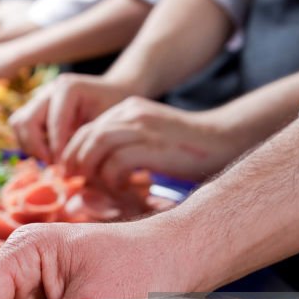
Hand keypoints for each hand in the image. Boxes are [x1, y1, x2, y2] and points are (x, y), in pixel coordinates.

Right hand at [9, 74, 134, 161]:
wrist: (116, 97)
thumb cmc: (117, 112)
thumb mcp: (109, 125)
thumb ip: (89, 141)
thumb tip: (66, 166)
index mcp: (68, 87)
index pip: (53, 123)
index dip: (57, 149)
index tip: (68, 167)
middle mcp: (49, 89)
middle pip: (25, 121)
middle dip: (39, 148)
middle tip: (57, 165)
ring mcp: (39, 98)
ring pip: (19, 124)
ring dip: (32, 147)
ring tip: (53, 160)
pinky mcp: (36, 109)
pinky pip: (22, 129)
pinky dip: (32, 145)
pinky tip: (52, 155)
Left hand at [60, 97, 232, 188]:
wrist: (224, 140)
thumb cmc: (187, 150)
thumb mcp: (149, 141)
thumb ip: (122, 149)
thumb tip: (93, 175)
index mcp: (127, 109)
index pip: (85, 129)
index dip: (74, 154)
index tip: (78, 176)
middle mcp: (131, 113)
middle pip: (85, 136)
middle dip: (78, 164)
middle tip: (82, 186)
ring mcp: (143, 127)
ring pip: (96, 147)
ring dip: (93, 172)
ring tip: (103, 188)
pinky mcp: (153, 145)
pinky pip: (116, 162)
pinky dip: (113, 180)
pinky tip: (124, 190)